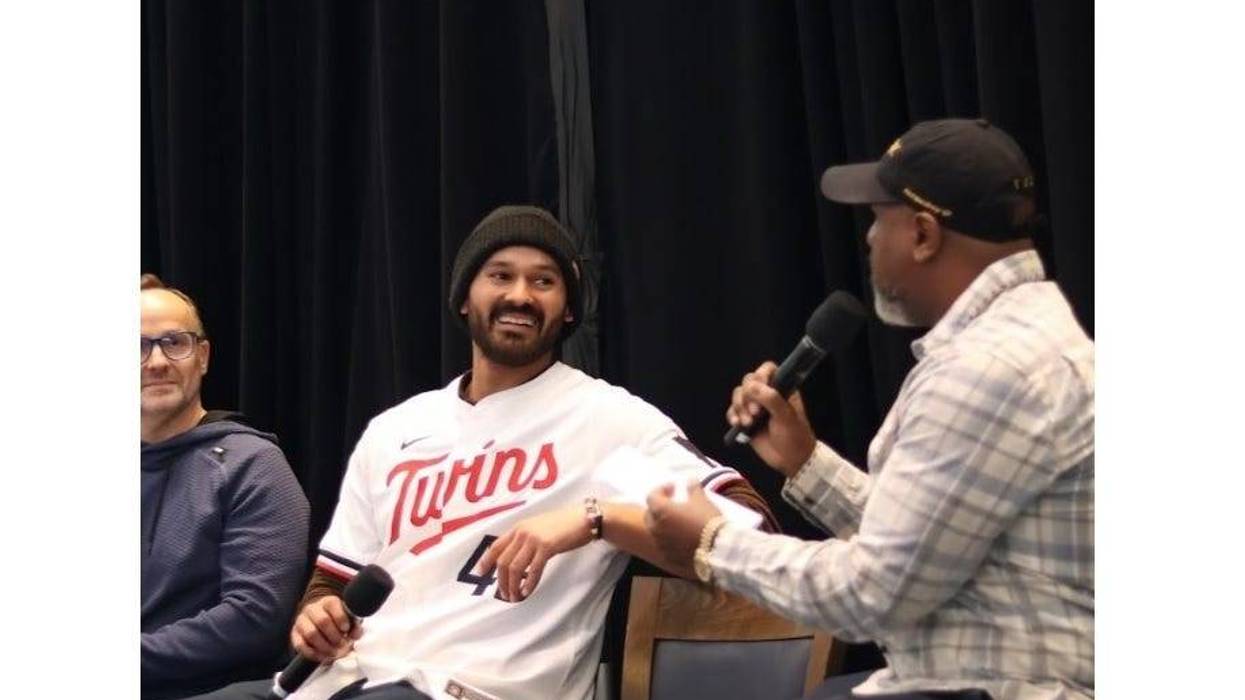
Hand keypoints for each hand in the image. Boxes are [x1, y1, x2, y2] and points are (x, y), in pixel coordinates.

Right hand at [290, 595, 360, 662]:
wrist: (319, 619)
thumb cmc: (337, 619)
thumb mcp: (348, 618)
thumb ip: (355, 625)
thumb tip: (355, 635)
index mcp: (327, 602)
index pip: (332, 605)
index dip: (340, 618)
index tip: (346, 629)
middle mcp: (312, 609)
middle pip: (322, 621)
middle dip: (334, 636)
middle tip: (343, 645)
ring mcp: (302, 621)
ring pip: (310, 634)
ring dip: (325, 647)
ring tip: (335, 653)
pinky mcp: (295, 634)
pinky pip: (301, 645)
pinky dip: (314, 654)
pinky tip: (324, 657)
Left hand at [477, 506, 593, 602]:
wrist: (584, 518)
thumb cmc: (564, 524)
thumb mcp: (539, 528)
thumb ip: (526, 539)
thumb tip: (517, 558)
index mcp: (519, 527)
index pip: (496, 546)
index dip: (486, 561)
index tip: (480, 573)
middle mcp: (523, 532)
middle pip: (503, 561)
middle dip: (501, 581)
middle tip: (505, 594)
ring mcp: (534, 539)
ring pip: (515, 567)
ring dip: (513, 585)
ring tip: (515, 597)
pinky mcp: (547, 546)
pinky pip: (533, 569)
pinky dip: (529, 583)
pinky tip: (527, 591)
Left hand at [644, 480, 722, 569]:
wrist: (717, 549)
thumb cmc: (707, 520)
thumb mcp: (701, 500)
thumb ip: (693, 488)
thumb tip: (691, 480)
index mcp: (661, 511)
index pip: (652, 496)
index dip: (662, 490)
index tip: (674, 488)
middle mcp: (656, 528)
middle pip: (650, 514)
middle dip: (659, 507)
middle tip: (673, 504)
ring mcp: (660, 544)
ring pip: (655, 531)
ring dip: (663, 524)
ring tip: (678, 522)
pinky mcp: (668, 557)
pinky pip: (664, 546)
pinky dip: (669, 540)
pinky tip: (681, 539)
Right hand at [725, 361, 816, 476]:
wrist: (791, 460)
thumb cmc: (795, 436)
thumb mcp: (787, 416)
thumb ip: (771, 399)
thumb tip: (751, 387)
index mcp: (782, 388)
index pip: (767, 369)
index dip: (761, 375)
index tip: (758, 388)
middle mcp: (767, 394)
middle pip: (748, 381)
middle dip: (748, 396)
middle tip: (756, 413)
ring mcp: (755, 406)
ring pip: (738, 395)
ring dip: (739, 407)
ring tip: (748, 423)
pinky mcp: (746, 420)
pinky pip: (732, 411)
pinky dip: (732, 415)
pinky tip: (738, 424)